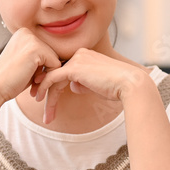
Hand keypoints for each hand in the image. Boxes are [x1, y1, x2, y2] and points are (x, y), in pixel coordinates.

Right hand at [0, 28, 62, 105]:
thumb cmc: (10, 80)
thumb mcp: (27, 64)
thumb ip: (41, 58)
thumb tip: (63, 59)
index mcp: (23, 34)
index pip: (46, 51)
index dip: (42, 68)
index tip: (31, 78)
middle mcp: (26, 32)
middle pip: (52, 54)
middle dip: (45, 72)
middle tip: (33, 85)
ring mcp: (31, 39)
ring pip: (55, 59)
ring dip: (47, 75)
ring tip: (34, 85)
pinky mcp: (36, 49)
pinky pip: (56, 64)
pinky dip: (48, 77)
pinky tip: (35, 83)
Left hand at [34, 48, 151, 123]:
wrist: (128, 84)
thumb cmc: (117, 87)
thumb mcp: (96, 83)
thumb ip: (83, 82)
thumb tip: (72, 86)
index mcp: (84, 55)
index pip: (63, 70)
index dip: (53, 84)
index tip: (47, 98)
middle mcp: (79, 54)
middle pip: (56, 73)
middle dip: (45, 90)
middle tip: (41, 105)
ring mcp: (76, 59)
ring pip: (52, 78)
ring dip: (46, 97)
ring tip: (46, 116)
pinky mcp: (74, 68)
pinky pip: (52, 78)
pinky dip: (44, 89)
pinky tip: (41, 101)